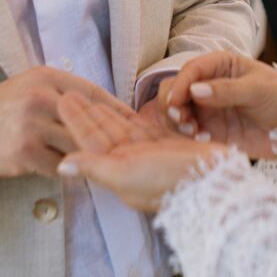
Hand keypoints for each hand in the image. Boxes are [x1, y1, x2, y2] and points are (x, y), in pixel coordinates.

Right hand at [0, 68, 140, 178]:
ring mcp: (33, 124)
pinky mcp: (26, 150)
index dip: (117, 110)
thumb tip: (107, 107)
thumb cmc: (8, 108)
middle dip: (110, 137)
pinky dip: (67, 169)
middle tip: (130, 149)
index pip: (92, 93)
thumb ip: (66, 93)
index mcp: (47, 77)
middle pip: (89, 121)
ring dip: (88, 156)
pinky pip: (60, 164)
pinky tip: (71, 171)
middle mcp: (41, 97)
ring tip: (104, 164)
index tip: (135, 123)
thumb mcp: (34, 87)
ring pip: (77, 145)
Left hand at [57, 94, 223, 211]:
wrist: (215, 183)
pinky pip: (143, 128)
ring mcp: (150, 155)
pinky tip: (122, 109)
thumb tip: (61, 166)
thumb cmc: (168, 181)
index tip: (63, 101)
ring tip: (89, 96)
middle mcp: (132, 164)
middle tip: (70, 93)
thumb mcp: (126, 175)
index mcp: (118, 171)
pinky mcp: (169, 147)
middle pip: (103, 133)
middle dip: (88, 114)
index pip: (91, 141)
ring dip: (105, 113)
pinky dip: (130, 117)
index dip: (77, 121)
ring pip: (121, 129)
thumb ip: (94, 167)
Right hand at [165, 52, 276, 157]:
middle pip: (178, 90)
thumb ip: (227, 90)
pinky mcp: (212, 131)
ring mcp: (209, 109)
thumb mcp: (258, 90)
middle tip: (182, 119)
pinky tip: (203, 140)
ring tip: (192, 131)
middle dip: (174, 104)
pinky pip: (190, 133)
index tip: (176, 101)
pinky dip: (189, 137)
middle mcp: (210, 86)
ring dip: (179, 122)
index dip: (180, 84)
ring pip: (179, 112)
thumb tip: (195, 90)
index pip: (192, 70)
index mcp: (222, 66)